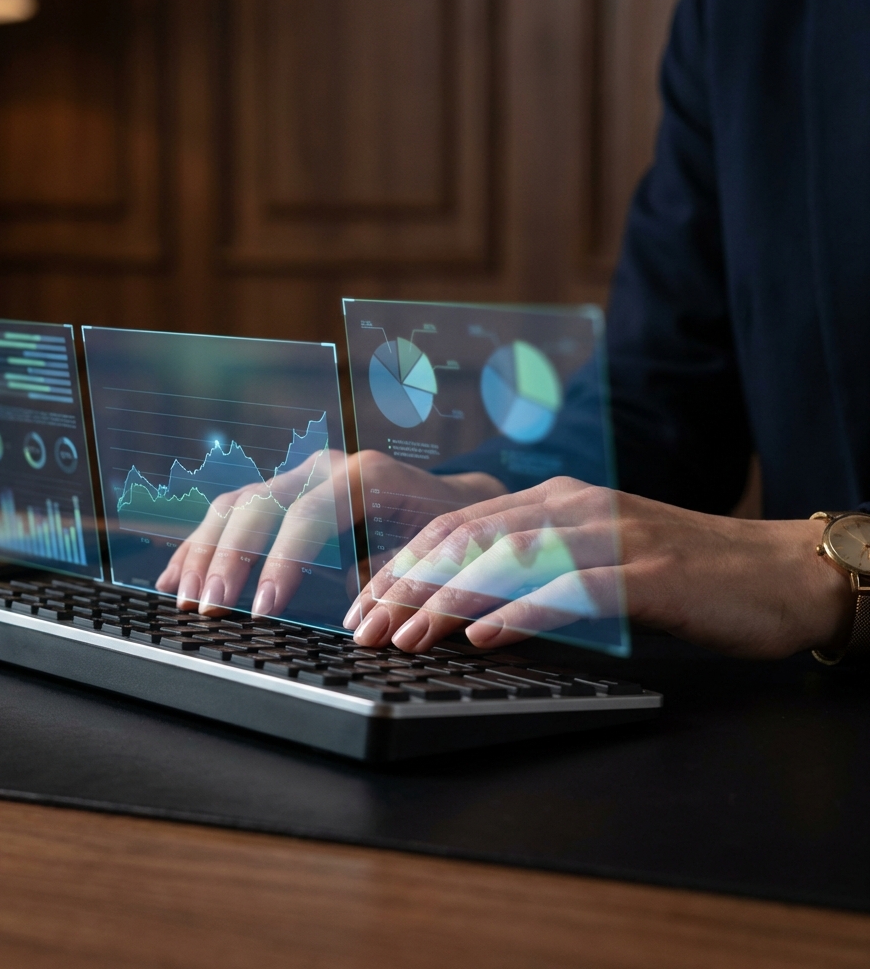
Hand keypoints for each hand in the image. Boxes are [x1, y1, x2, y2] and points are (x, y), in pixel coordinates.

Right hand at [155, 448, 504, 617]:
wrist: (448, 507)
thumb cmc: (441, 538)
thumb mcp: (427, 556)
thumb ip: (388, 578)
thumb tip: (351, 615)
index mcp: (364, 476)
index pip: (308, 514)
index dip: (282, 562)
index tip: (263, 610)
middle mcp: (325, 468)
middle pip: (259, 504)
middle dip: (228, 559)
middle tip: (209, 608)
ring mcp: (298, 476)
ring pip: (235, 505)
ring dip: (203, 553)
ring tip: (184, 600)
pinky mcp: (281, 493)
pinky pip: (230, 515)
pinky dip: (201, 547)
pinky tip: (175, 578)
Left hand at [345, 476, 854, 658]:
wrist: (776, 574)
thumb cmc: (678, 576)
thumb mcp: (590, 563)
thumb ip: (532, 573)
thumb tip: (461, 611)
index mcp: (553, 502)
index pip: (459, 526)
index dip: (405, 564)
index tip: (364, 605)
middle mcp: (574, 507)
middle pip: (470, 537)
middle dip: (409, 583)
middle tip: (366, 628)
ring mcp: (612, 534)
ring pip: (511, 557)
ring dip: (450, 599)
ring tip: (408, 637)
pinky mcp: (650, 570)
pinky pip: (573, 588)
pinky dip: (523, 612)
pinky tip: (483, 638)